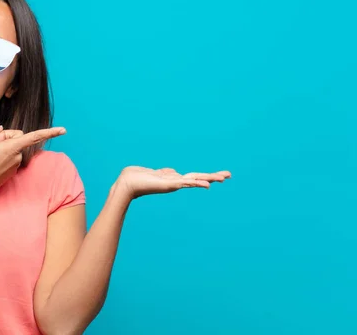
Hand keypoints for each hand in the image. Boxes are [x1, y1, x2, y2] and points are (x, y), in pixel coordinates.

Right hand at [0, 125, 66, 199]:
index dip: (50, 132)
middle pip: (17, 137)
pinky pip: (10, 157)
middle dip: (5, 137)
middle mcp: (18, 156)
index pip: (35, 137)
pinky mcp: (13, 171)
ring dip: (3, 147)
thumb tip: (0, 130)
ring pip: (13, 147)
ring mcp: (16, 165)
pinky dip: (2, 156)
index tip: (64, 130)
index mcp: (13, 147)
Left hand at [113, 166, 230, 200]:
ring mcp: (173, 183)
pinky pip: (186, 183)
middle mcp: (176, 182)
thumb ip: (165, 172)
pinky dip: (196, 184)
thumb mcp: (155, 173)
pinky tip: (206, 185)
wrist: (127, 183)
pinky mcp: (169, 184)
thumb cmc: (138, 177)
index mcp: (173, 179)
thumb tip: (172, 171)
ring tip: (223, 177)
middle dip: (213, 176)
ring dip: (209, 178)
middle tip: (229, 175)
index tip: (220, 176)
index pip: (194, 176)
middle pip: (198, 178)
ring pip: (195, 180)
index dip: (206, 176)